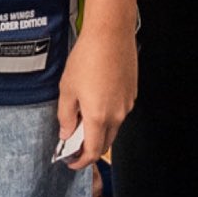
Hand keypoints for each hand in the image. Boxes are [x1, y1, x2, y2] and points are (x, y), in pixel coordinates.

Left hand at [55, 17, 136, 169]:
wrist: (110, 34)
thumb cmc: (87, 57)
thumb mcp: (67, 88)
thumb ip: (65, 116)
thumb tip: (66, 133)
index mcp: (98, 116)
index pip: (92, 151)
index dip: (80, 161)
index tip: (71, 162)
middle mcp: (117, 114)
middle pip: (105, 143)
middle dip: (89, 148)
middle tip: (74, 142)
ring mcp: (127, 104)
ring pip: (113, 127)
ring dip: (99, 130)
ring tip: (82, 116)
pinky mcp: (132, 92)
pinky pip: (119, 111)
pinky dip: (107, 115)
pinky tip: (95, 100)